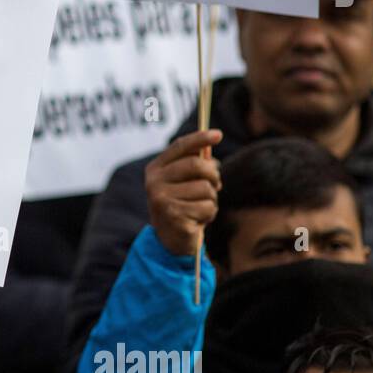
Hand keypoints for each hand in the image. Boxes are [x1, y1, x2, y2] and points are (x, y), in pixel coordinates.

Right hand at [144, 129, 222, 257]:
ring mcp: (162, 200)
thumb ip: (194, 165)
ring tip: (202, 206)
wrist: (171, 239)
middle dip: (213, 175)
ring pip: (205, 188)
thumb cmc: (182, 204)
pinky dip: (210, 213)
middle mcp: (154, 182)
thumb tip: (209, 151)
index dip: (200, 138)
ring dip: (212, 199)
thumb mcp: (185, 182)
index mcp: (155, 169)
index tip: (218, 134)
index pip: (180, 147)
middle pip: (196, 165)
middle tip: (216, 185)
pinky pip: (207, 207)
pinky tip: (198, 219)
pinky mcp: (174, 216)